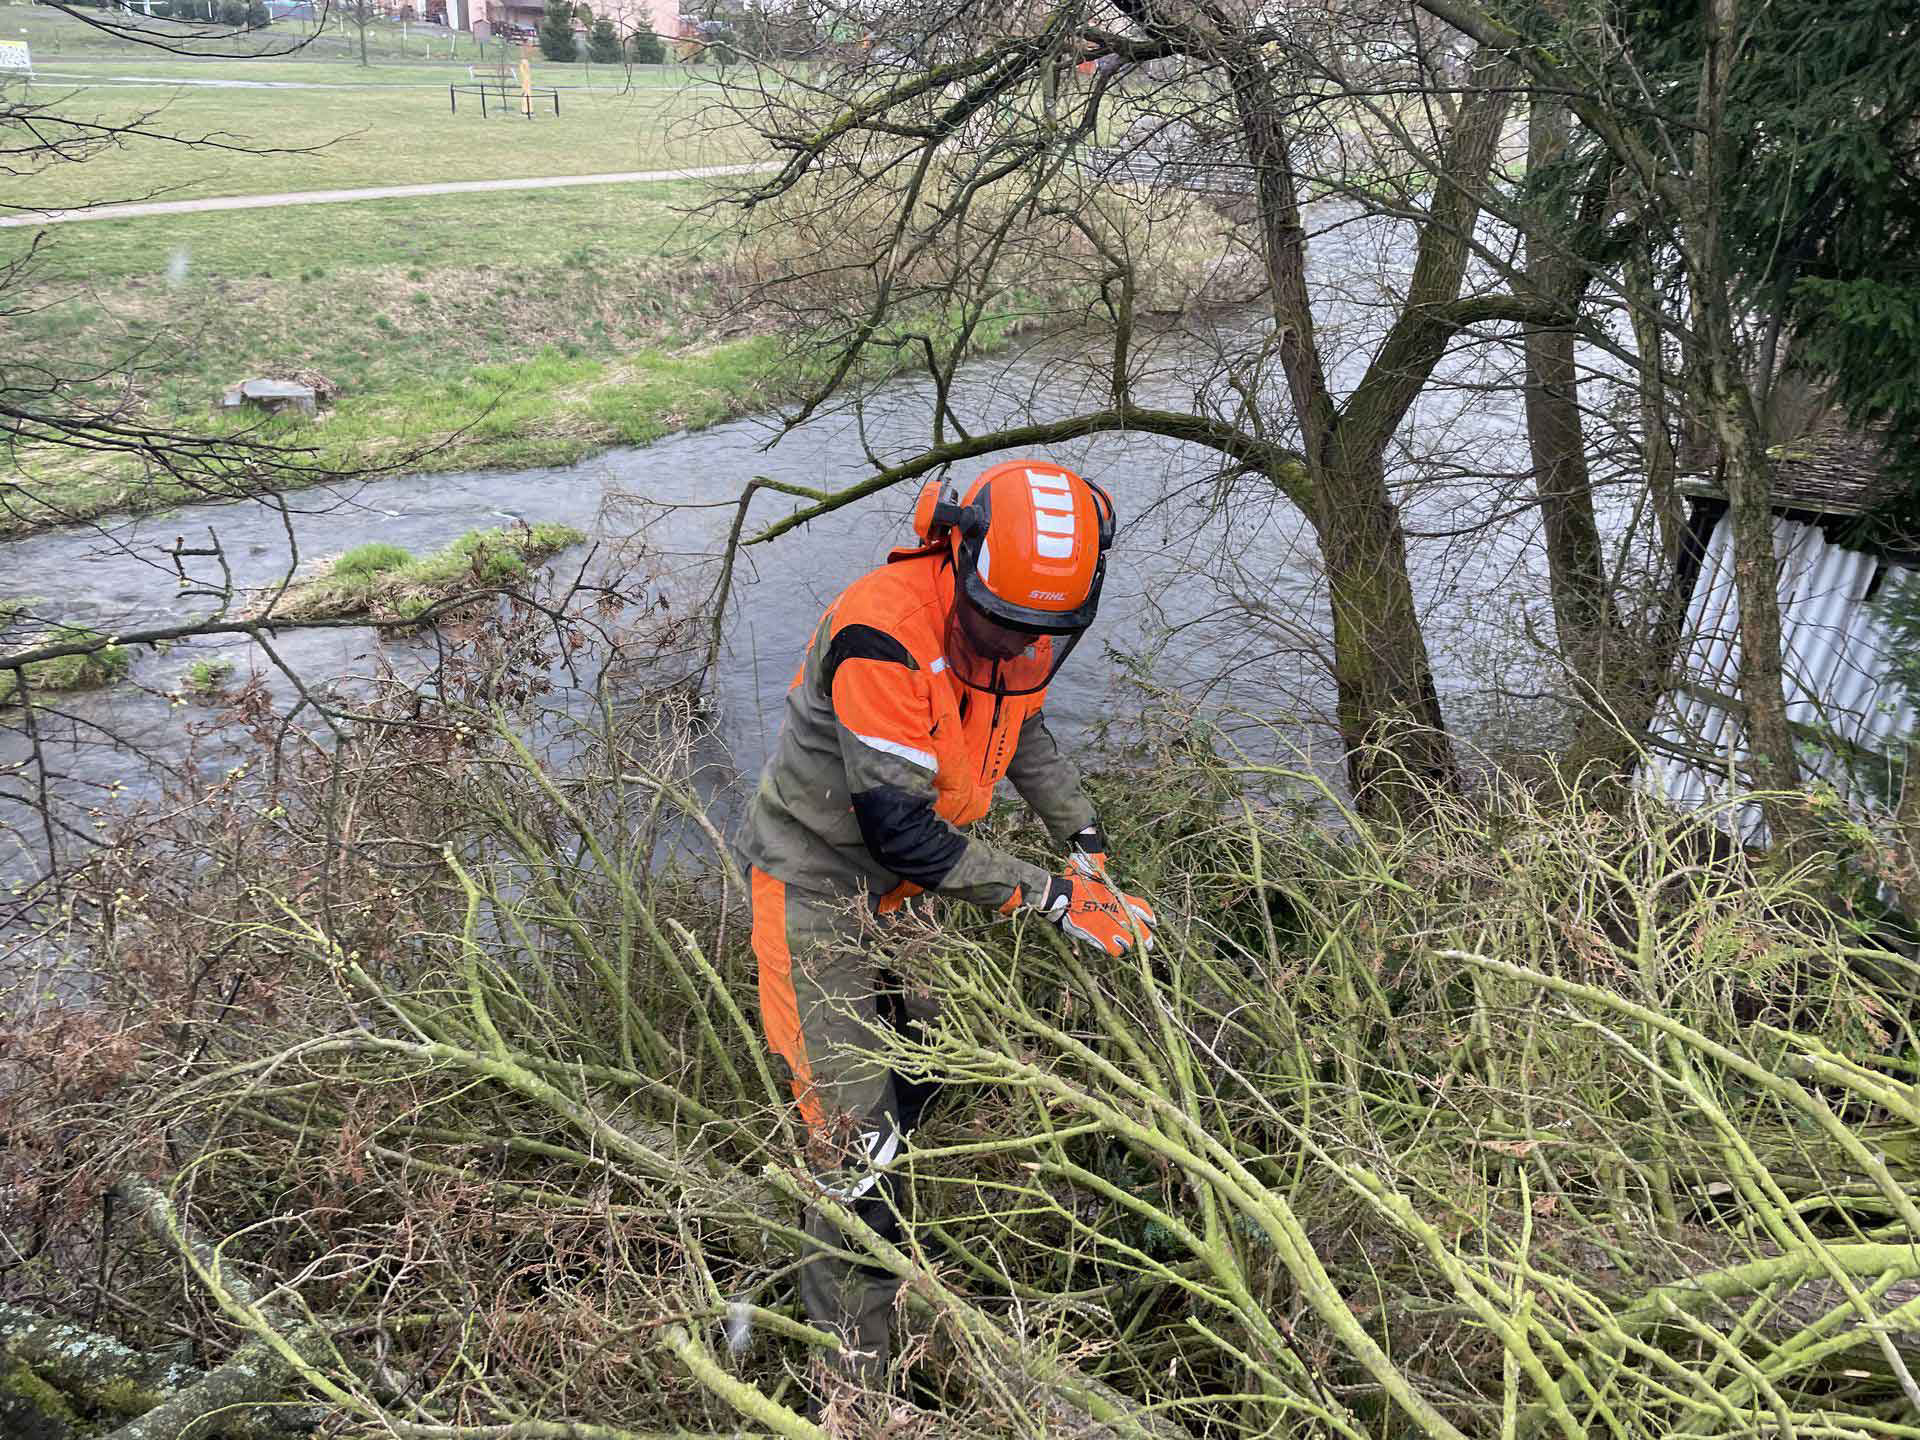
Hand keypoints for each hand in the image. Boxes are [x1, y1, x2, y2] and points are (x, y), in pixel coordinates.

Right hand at [1040, 868, 1155, 956]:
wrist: (1060, 896)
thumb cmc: (1076, 880)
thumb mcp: (1091, 866)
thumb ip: (1098, 858)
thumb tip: (1093, 834)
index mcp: (1119, 897)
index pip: (1142, 908)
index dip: (1149, 916)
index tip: (1154, 922)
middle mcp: (1118, 915)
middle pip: (1141, 930)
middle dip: (1147, 937)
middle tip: (1149, 943)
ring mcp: (1109, 928)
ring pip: (1129, 943)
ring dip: (1130, 944)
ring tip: (1129, 945)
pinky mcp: (1097, 938)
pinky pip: (1112, 949)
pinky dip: (1114, 950)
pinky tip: (1114, 949)